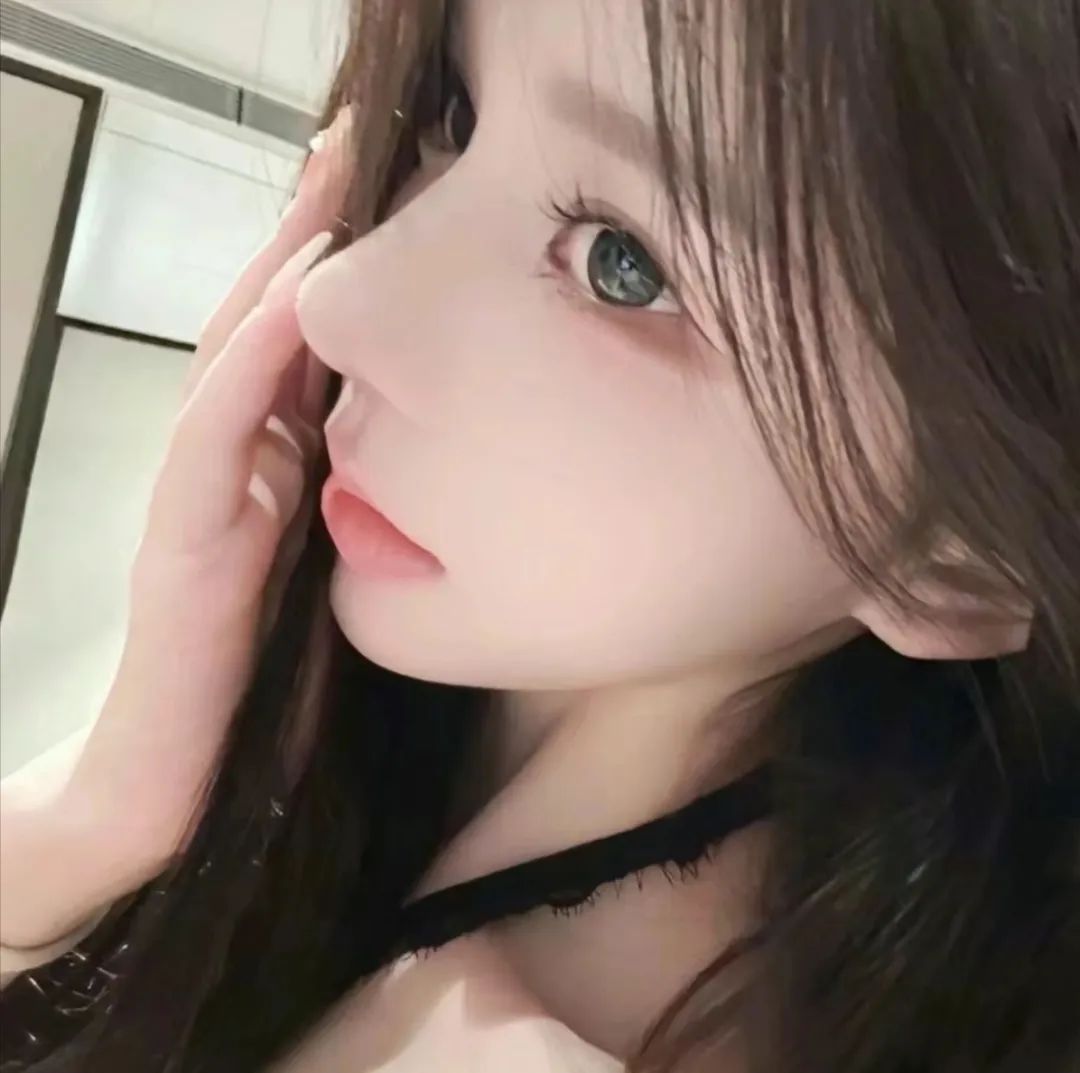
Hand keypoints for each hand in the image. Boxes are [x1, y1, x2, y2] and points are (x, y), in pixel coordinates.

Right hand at [76, 107, 351, 869]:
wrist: (176, 779)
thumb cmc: (262, 687)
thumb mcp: (337, 579)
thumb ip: (371, 515)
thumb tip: (443, 466)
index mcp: (279, 468)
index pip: (310, 347)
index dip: (344, 267)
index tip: (401, 186)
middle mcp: (239, 462)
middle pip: (272, 323)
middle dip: (312, 229)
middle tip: (359, 136)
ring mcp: (203, 490)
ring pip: (237, 356)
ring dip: (283, 266)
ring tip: (327, 179)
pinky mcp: (186, 539)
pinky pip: (217, 436)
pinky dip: (252, 365)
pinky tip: (288, 304)